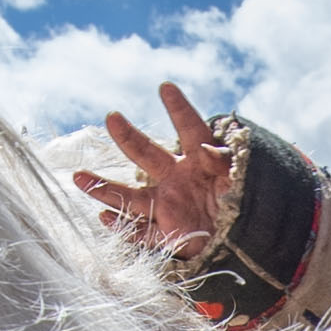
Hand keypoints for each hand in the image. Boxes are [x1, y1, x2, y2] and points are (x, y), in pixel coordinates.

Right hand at [81, 82, 237, 257]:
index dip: (179, 109)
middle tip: (112, 117)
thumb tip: (205, 149)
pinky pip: (141, 232)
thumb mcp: (244, 179)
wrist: (251, 244)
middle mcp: (179, 179)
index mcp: (201, 161)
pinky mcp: (169, 234)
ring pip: (132, 197)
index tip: (165, 86)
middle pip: (148, 155)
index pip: (190, 129)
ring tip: (78, 177)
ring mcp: (170, 206)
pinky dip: (122, 228)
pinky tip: (103, 219)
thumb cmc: (250, 205)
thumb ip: (225, 162)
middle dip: (129, 137)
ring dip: (105, 189)